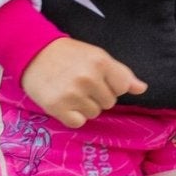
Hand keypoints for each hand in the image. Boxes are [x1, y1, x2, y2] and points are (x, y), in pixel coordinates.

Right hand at [20, 39, 146, 127]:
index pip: (123, 87)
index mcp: (101, 62)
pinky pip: (78, 122)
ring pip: (94, 114)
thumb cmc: (68, 54)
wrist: (33, 52)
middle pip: (109, 103)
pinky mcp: (58, 107)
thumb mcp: (97, 56)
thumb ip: (121, 73)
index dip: (112, 85)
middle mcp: (88, 78)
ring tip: (70, 91)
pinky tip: (64, 102)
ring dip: (84, 106)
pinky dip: (72, 116)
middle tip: (80, 83)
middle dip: (97, 96)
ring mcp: (73, 94)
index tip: (98, 78)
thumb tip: (142, 89)